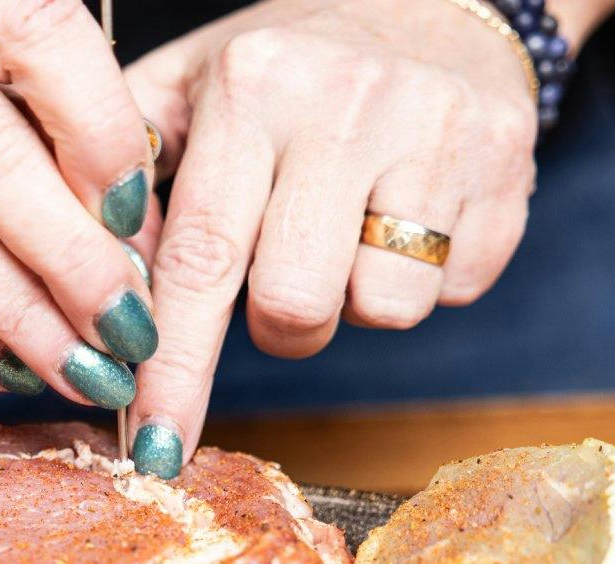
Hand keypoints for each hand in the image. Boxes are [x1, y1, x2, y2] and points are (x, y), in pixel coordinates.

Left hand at [122, 0, 541, 469]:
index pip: (202, 257)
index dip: (175, 368)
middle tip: (286, 276)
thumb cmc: (293, 65)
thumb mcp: (193, 86)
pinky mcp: (510, 169)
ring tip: (355, 227)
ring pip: (385, 311)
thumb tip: (104, 297)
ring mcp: (440, 135)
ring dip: (358, 300)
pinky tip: (416, 210)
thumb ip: (130, 181)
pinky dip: (427, 277)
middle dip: (283, 326)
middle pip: (295, 306)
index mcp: (253, 85)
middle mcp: (347, 104)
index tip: (155, 448)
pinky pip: (455, 292)